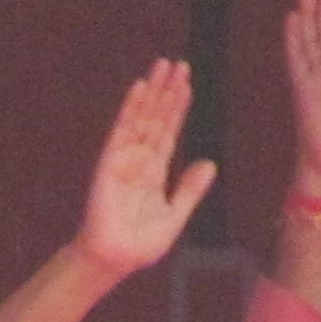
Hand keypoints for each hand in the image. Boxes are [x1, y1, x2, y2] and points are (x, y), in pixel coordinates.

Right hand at [72, 58, 215, 277]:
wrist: (116, 258)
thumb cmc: (140, 244)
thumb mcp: (175, 215)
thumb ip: (190, 189)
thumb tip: (210, 163)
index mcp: (155, 172)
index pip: (169, 132)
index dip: (178, 109)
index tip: (186, 85)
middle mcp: (140, 160)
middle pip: (157, 118)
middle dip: (167, 91)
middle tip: (178, 64)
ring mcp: (125, 159)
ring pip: (142, 118)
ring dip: (153, 91)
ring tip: (163, 66)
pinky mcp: (110, 161)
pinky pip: (122, 129)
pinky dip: (130, 108)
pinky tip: (139, 88)